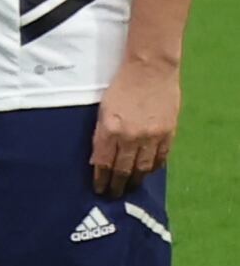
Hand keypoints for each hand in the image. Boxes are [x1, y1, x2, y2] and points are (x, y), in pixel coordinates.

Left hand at [93, 59, 180, 190]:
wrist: (149, 69)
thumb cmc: (121, 87)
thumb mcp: (102, 111)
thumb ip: (101, 136)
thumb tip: (97, 160)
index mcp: (109, 130)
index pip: (103, 164)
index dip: (100, 180)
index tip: (98, 190)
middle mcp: (130, 136)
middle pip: (122, 170)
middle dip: (116, 186)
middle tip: (113, 196)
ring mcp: (151, 135)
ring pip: (142, 168)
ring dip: (135, 181)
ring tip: (130, 188)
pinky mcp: (168, 132)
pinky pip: (161, 157)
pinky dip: (153, 167)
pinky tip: (147, 173)